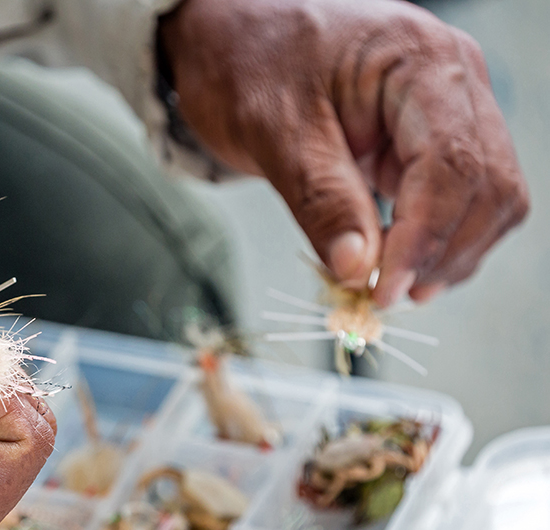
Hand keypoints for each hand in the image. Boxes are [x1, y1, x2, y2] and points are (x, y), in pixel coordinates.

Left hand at [160, 0, 528, 304]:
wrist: (234, 40)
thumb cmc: (249, 64)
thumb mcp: (273, 131)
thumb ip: (320, 199)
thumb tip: (357, 269)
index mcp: (419, 61)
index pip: (454, 163)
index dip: (426, 238)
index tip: (385, 290)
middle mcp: (452, 81)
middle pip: (487, 186)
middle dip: (441, 253)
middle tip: (382, 298)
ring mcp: (449, 110)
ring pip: (487, 200)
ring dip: (444, 255)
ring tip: (384, 289)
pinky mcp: (432, 140)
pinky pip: (458, 201)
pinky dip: (431, 242)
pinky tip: (392, 266)